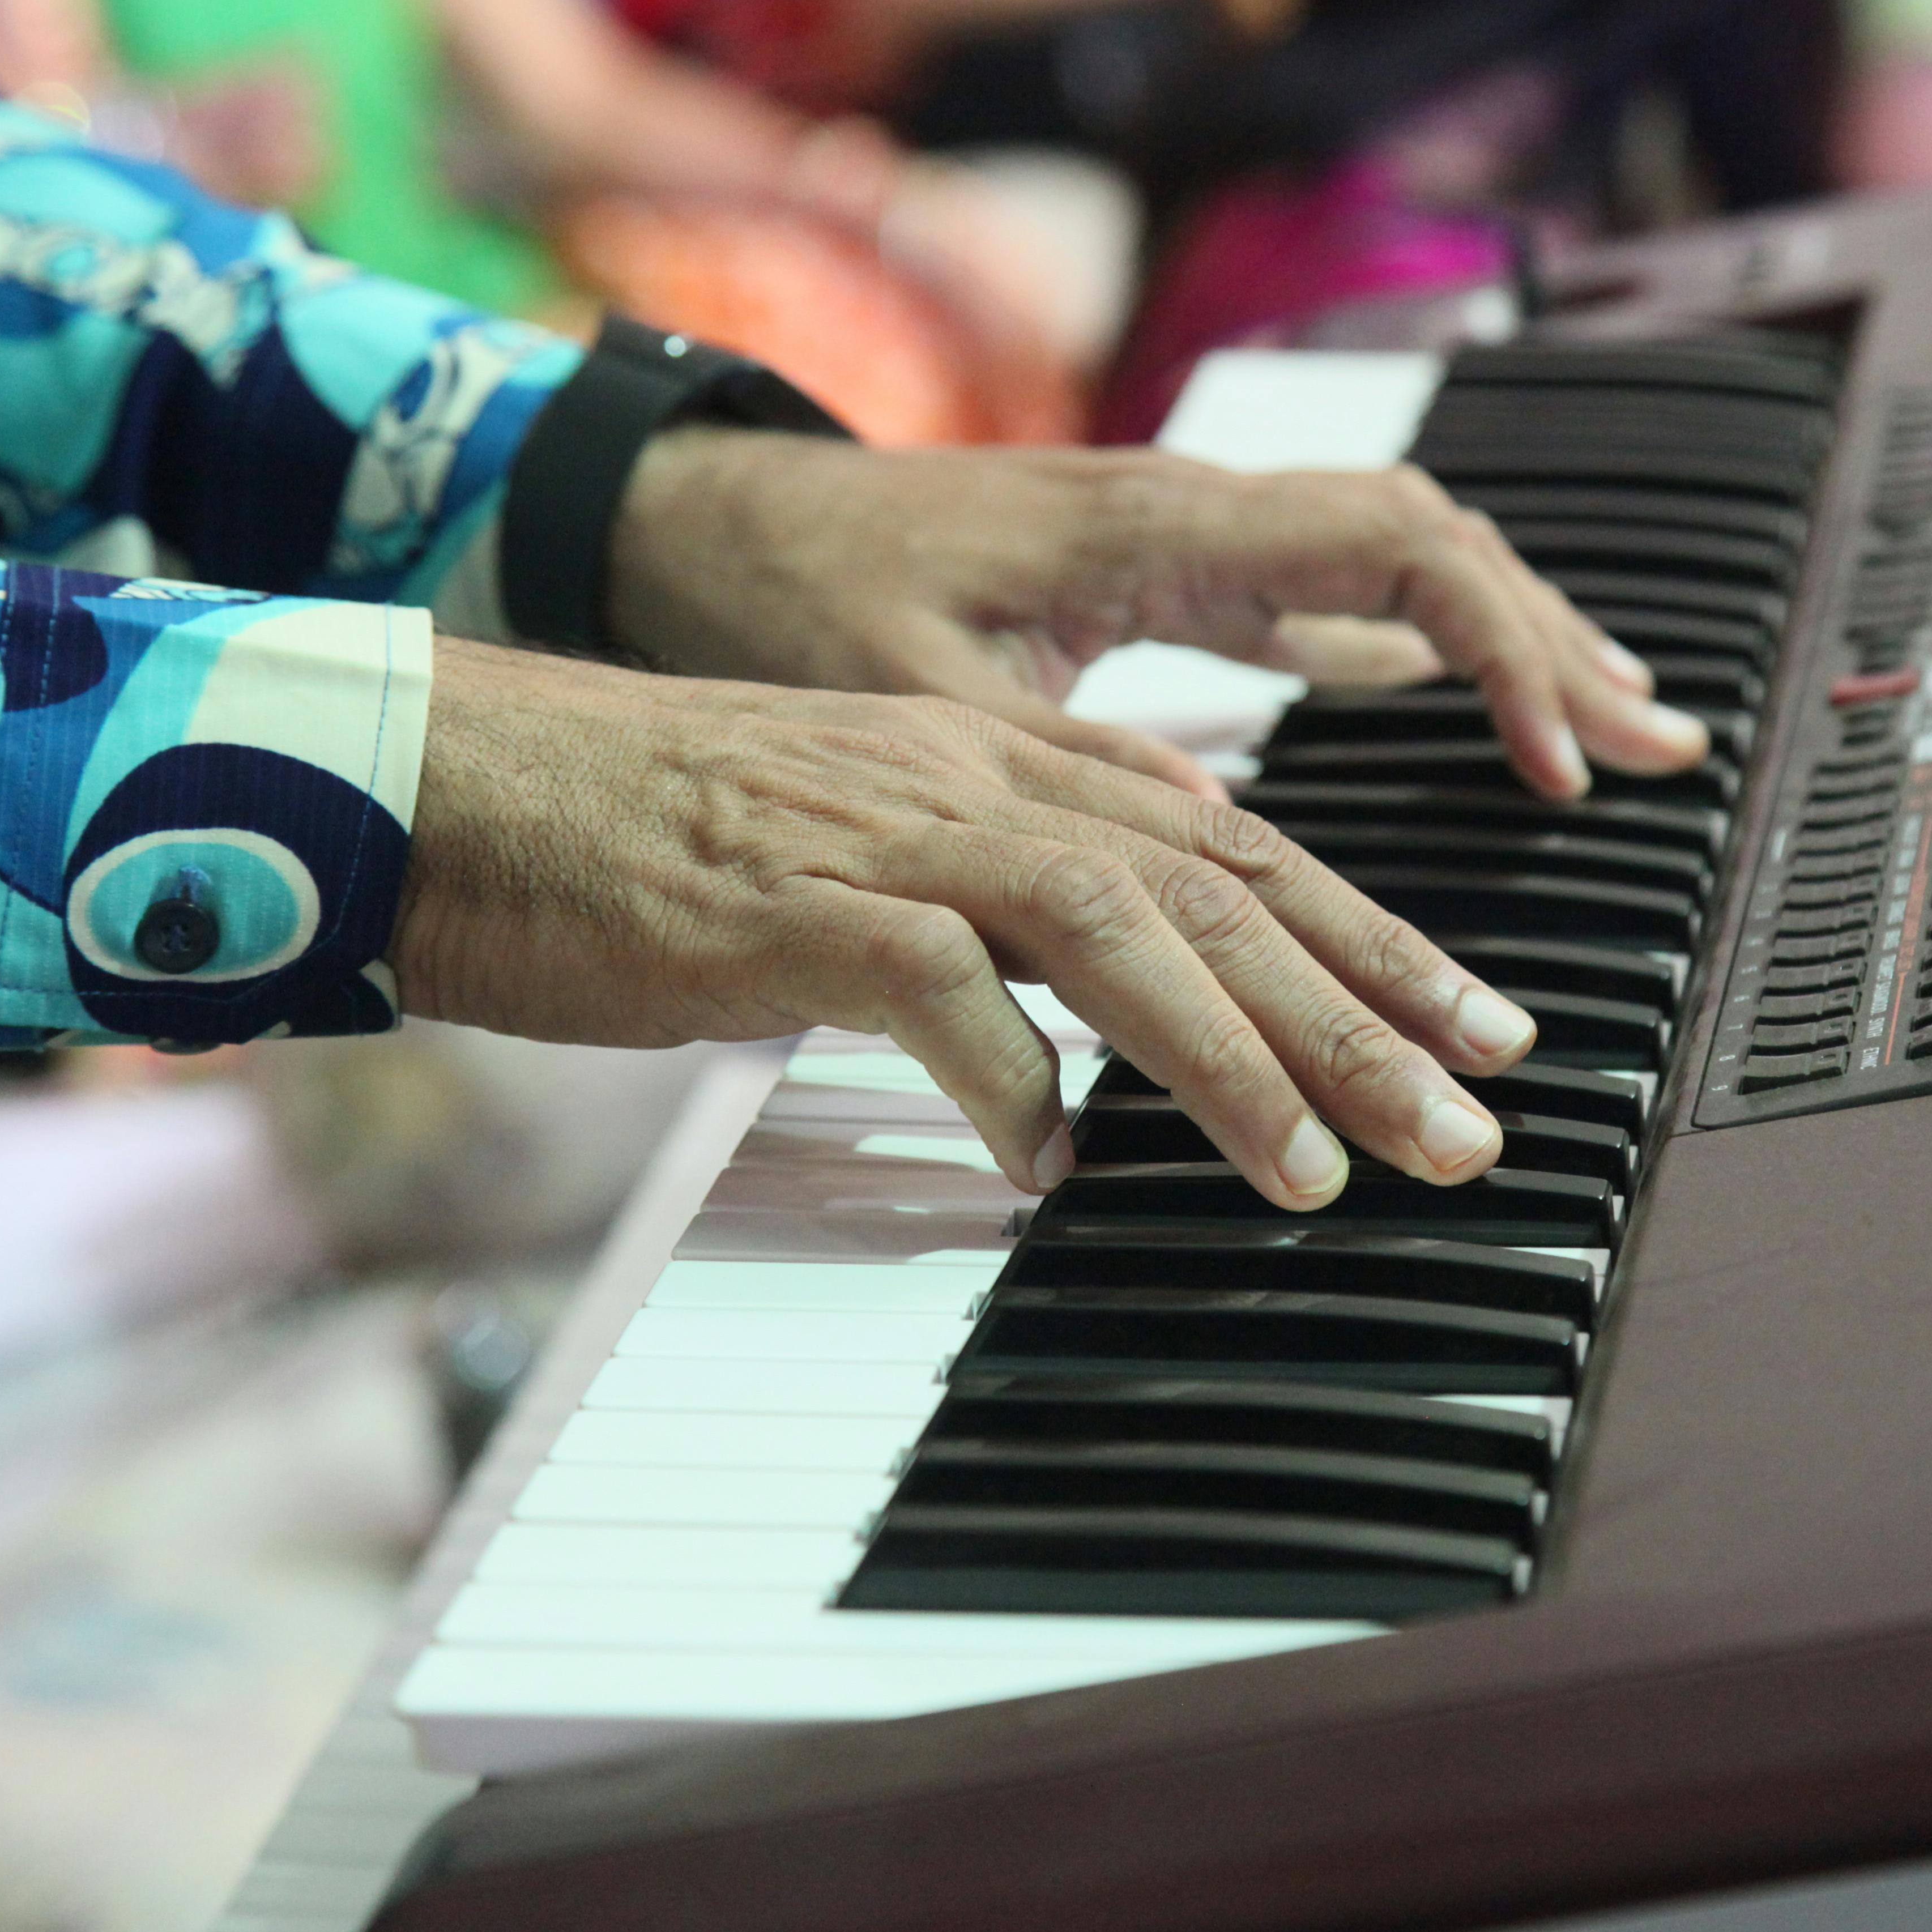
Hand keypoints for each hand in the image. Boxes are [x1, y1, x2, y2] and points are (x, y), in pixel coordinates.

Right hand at [390, 639, 1544, 1205]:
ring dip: (1237, 1053)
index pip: (1228, 843)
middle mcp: (966, 777)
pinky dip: (1010, 1082)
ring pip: (1117, 924)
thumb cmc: (647, 831)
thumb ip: (989, 896)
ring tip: (1325, 1166)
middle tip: (1471, 1116)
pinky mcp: (787, 906)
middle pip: (1217, 885)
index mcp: (992, 759)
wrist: (460, 776)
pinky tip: (1055, 1172)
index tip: (1470, 1024)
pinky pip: (935, 993)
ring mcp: (883, 832)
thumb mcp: (858, 838)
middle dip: (1363, 1007)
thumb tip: (1100, 998)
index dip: (1365, 934)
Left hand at [604, 432, 1712, 802]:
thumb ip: (1049, 768)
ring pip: (1392, 570)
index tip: (1558, 757)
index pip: (1394, 547)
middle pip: (1429, 553)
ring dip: (1503, 646)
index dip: (1498, 646)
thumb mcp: (903, 692)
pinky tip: (1465, 707)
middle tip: (1654, 748)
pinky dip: (1413, 652)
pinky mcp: (1166, 578)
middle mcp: (1193, 515)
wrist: (706, 520)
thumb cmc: (788, 593)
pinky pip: (1327, 600)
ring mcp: (1187, 541)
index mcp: (1154, 525)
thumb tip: (1213, 849)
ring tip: (1608, 730)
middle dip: (1549, 648)